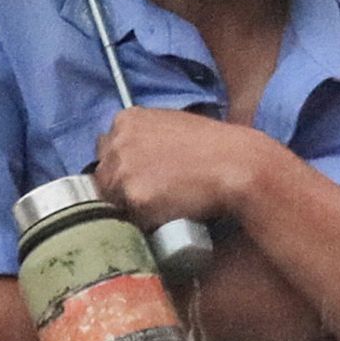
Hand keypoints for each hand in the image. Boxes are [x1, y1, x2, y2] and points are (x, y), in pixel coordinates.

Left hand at [91, 108, 270, 228]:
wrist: (236, 164)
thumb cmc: (213, 145)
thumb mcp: (171, 125)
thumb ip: (143, 136)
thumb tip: (131, 159)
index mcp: (126, 119)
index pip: (105, 150)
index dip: (121, 168)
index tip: (137, 178)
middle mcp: (117, 142)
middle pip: (103, 175)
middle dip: (121, 188)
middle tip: (151, 196)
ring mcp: (123, 169)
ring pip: (112, 199)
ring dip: (131, 206)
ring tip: (162, 205)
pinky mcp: (134, 196)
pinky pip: (130, 217)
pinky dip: (146, 220)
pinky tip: (167, 214)